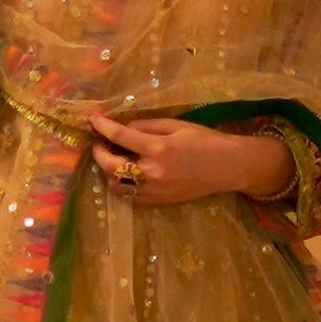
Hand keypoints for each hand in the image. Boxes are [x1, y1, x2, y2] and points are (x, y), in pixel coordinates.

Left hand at [88, 113, 294, 207]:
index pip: (121, 137)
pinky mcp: (159, 201)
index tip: (92, 120)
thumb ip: (147, 126)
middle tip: (98, 143)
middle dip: (99, 153)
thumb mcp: (176, 125)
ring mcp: (155, 190)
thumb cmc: (204, 140)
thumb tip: (122, 128)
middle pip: (112, 166)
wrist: (228, 167)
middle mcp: (153, 172)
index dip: (103, 127)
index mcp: (159, 148)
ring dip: (108, 172)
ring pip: (117, 186)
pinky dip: (121, 185)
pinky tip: (125, 174)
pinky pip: (130, 197)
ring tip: (111, 159)